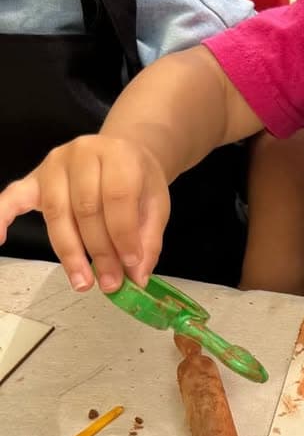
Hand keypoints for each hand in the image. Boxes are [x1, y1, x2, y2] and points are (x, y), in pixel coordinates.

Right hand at [0, 134, 169, 291]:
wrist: (122, 153)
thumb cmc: (138, 180)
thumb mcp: (157, 205)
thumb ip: (148, 239)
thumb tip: (137, 276)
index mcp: (118, 155)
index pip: (117, 198)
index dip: (124, 236)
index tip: (131, 267)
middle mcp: (83, 153)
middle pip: (85, 209)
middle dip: (98, 252)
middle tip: (110, 283)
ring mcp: (54, 164)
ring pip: (57, 212)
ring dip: (69, 252)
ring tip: (82, 281)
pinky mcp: (34, 177)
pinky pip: (12, 197)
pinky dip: (2, 217)